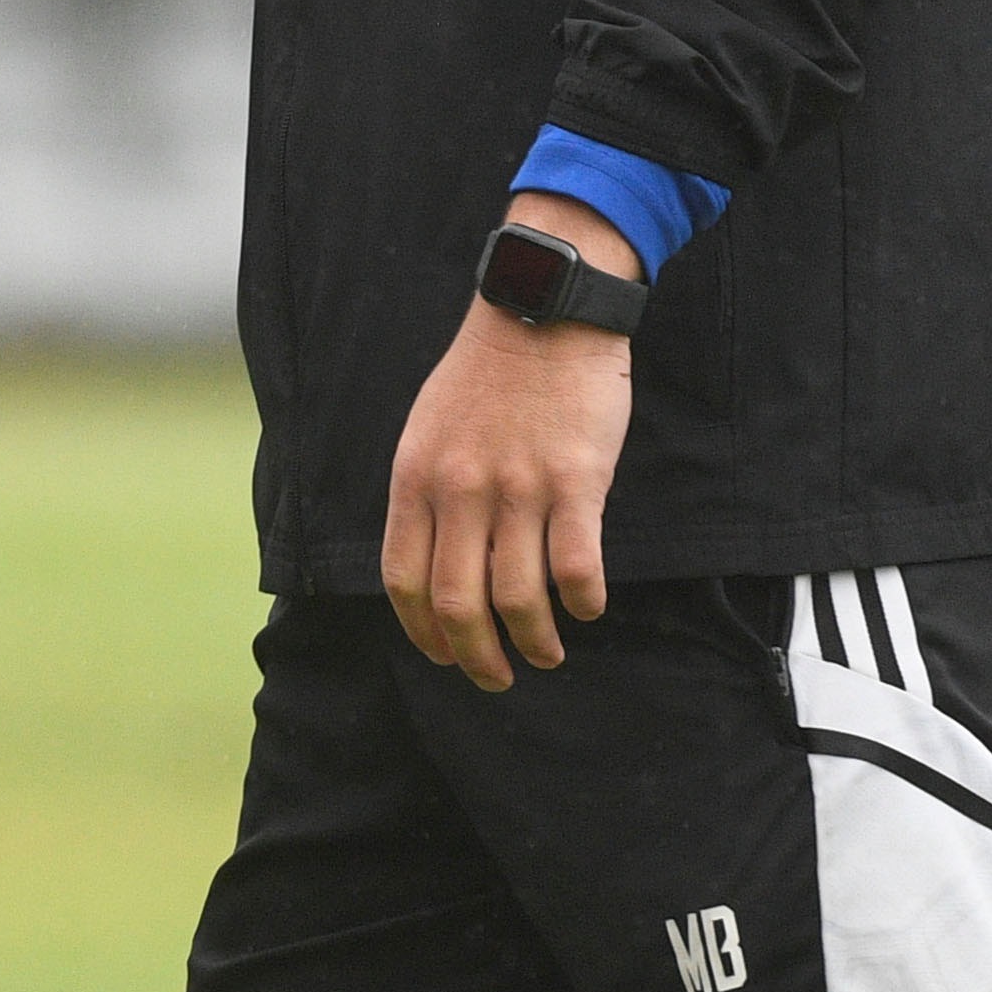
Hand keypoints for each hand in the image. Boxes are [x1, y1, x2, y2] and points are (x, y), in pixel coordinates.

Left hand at [380, 190, 638, 689]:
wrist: (542, 314)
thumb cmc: (485, 376)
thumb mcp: (428, 431)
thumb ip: (427, 494)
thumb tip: (431, 562)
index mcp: (415, 478)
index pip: (403, 580)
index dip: (422, 633)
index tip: (443, 657)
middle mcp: (460, 490)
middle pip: (458, 603)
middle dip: (476, 657)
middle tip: (497, 677)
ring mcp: (518, 487)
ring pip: (519, 597)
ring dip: (535, 641)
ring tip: (548, 653)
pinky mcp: (576, 480)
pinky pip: (577, 565)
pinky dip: (583, 600)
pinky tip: (587, 607)